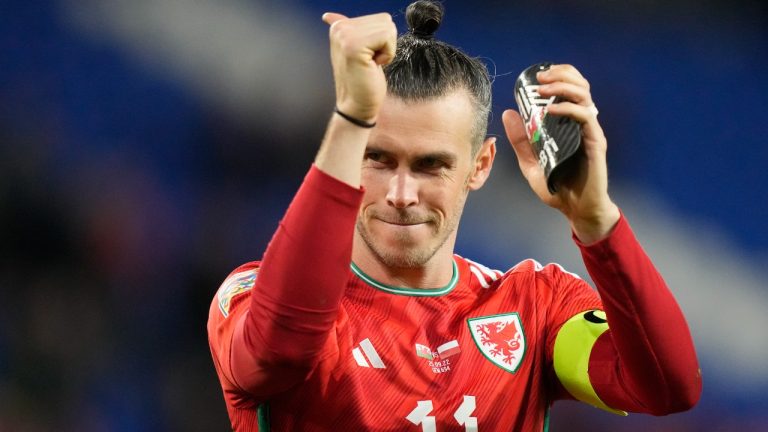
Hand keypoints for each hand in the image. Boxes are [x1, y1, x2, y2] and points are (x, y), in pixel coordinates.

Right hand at [322, 12, 396, 122]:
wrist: (356, 106)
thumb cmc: (362, 82)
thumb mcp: (357, 51)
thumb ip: (350, 31)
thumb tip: (329, 16)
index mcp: (339, 26)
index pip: (381, 18)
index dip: (381, 41)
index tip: (366, 57)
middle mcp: (339, 27)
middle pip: (386, 21)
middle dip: (385, 44)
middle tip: (369, 62)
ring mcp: (344, 35)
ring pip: (389, 29)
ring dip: (386, 50)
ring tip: (370, 64)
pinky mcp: (353, 46)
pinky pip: (388, 39)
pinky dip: (387, 55)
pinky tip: (371, 66)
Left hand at [502, 64, 618, 242]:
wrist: (576, 210)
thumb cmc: (558, 187)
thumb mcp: (531, 162)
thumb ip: (521, 140)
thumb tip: (508, 113)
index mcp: (569, 124)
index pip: (570, 88)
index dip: (558, 75)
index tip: (537, 75)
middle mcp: (582, 123)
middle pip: (580, 85)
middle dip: (560, 74)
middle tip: (540, 77)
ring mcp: (590, 132)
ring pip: (584, 96)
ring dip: (563, 87)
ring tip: (544, 88)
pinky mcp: (595, 143)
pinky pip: (585, 118)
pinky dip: (568, 109)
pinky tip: (551, 110)